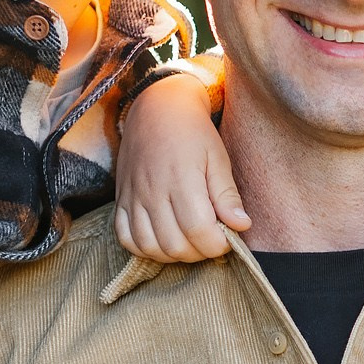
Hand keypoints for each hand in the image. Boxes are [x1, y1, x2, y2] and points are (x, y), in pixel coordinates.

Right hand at [114, 71, 246, 262]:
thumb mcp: (218, 158)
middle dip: (199, 252)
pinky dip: (144, 248)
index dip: (218, 244)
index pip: (198, 230)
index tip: (228, 237)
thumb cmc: (194, 133)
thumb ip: (227, 195)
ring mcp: (133, 197)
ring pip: (149, 246)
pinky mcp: (121, 200)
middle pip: (174, 244)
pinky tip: (163, 240)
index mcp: (181, 179)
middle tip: (212, 239)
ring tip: (190, 241)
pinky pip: (125, 238)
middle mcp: (153, 192)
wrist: (158, 109)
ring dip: (174, 254)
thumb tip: (242, 226)